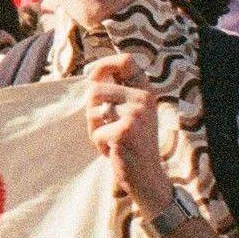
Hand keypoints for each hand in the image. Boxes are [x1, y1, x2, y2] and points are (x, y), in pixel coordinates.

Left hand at [85, 53, 171, 212]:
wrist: (148, 177)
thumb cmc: (133, 145)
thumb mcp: (132, 114)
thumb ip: (118, 95)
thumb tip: (91, 75)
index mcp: (146, 91)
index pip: (126, 60)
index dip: (103, 65)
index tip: (92, 77)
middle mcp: (144, 98)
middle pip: (95, 89)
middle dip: (91, 111)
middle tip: (104, 128)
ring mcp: (135, 114)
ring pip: (92, 110)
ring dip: (94, 129)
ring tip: (111, 140)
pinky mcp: (124, 130)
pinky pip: (95, 132)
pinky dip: (99, 144)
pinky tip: (114, 151)